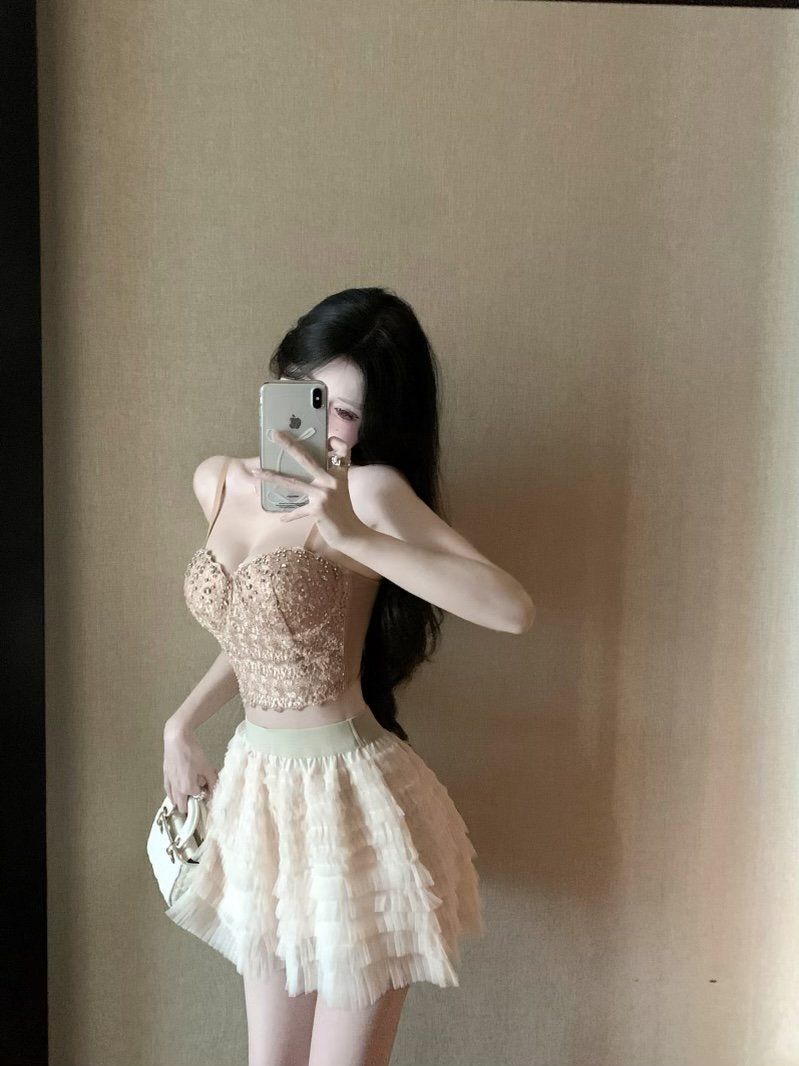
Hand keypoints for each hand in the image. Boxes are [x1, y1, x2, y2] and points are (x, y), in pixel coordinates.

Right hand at [163, 722, 218, 814]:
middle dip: (191, 803)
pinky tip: (178, 790)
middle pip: (183, 806)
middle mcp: (176, 789)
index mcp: (187, 788)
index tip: (209, 787)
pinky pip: (168, 790)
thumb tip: (214, 791)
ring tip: (190, 790)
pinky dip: (173, 793)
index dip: (205, 794)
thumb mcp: (206, 766)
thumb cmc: (191, 751)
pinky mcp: (165, 776)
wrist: (177, 738)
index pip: (198, 799)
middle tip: (199, 794)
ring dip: (182, 799)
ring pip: (174, 800)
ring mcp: (169, 783)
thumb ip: (212, 781)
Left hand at [246, 430, 365, 548]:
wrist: (351, 533)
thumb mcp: (341, 490)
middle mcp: (331, 480)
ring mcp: (324, 494)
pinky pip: (298, 510)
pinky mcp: (317, 509)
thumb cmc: (344, 511)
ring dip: (272, 477)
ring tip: (256, 472)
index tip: (328, 439)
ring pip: (293, 482)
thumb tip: (311, 470)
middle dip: (289, 446)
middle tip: (275, 434)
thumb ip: (329, 477)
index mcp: (339, 473)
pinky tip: (282, 519)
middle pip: (307, 459)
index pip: (342, 451)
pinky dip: (290, 515)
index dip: (336, 442)